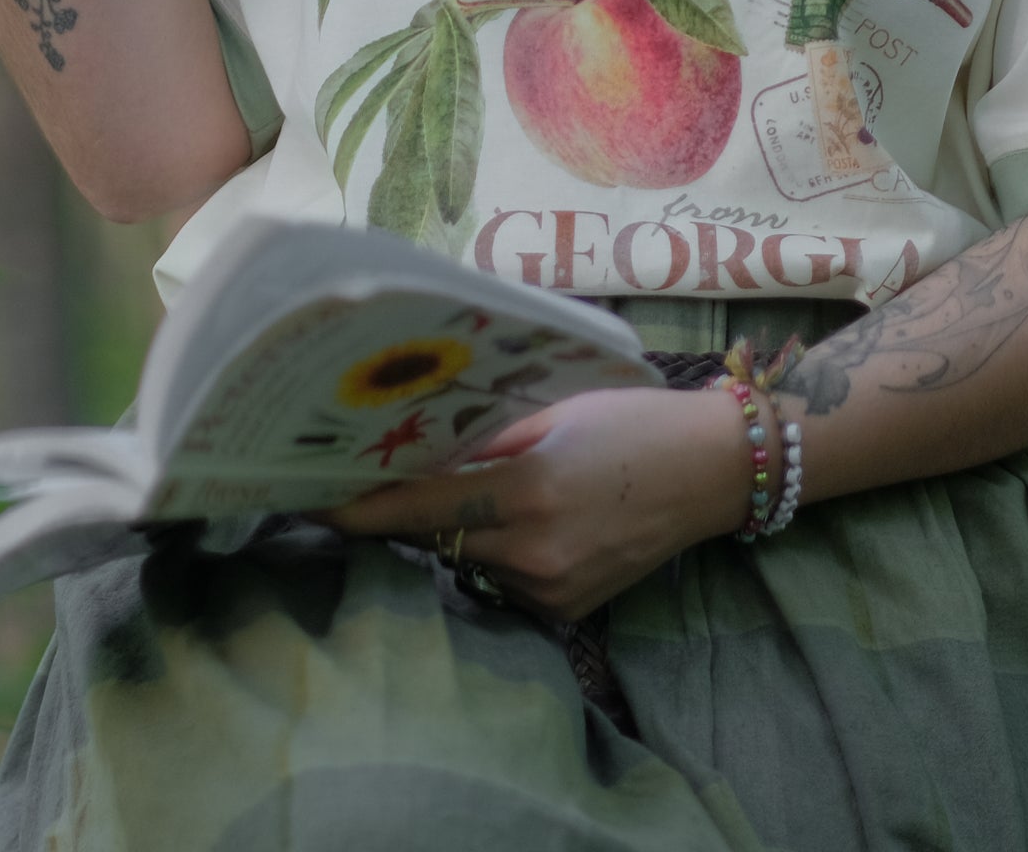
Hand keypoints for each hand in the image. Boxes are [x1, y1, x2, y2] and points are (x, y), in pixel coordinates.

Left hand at [327, 384, 752, 623]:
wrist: (713, 472)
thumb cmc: (635, 422)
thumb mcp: (553, 413)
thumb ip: (484, 442)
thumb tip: (415, 454)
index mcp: (529, 490)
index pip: (420, 508)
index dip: (362, 508)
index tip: (313, 504)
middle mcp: (534, 552)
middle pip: (433, 541)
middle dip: (399, 517)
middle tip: (360, 488)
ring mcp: (551, 591)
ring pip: (466, 565)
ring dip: (449, 536)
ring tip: (451, 497)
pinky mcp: (566, 613)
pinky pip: (502, 586)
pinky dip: (492, 558)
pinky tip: (511, 527)